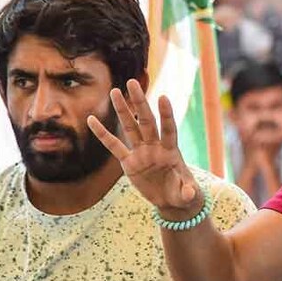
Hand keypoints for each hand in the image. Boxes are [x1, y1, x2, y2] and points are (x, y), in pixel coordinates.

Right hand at [87, 79, 201, 219]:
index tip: (163, 97)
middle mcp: (155, 147)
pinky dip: (103, 134)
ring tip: (114, 91)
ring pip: (130, 127)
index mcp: (171, 151)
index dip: (166, 115)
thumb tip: (189, 194)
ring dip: (122, 110)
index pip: (169, 129)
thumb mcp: (186, 195)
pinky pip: (113, 146)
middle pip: (146, 121)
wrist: (171, 199)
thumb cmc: (182, 193)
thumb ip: (187, 193)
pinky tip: (92, 120)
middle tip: (132, 82)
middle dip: (140, 102)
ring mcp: (141, 153)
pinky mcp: (129, 162)